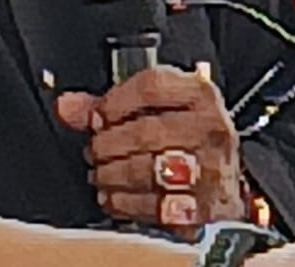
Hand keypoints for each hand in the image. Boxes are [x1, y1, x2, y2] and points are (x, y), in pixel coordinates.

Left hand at [56, 65, 244, 233]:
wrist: (228, 182)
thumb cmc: (187, 139)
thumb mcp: (157, 110)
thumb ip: (110, 106)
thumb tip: (67, 106)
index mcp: (199, 94)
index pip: (152, 87)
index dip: (115, 102)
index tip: (97, 117)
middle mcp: (211, 128)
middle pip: (147, 131)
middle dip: (108, 144)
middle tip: (94, 151)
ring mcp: (212, 169)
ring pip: (150, 170)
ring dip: (113, 175)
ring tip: (100, 175)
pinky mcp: (206, 206)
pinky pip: (157, 207)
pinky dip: (127, 204)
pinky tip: (114, 198)